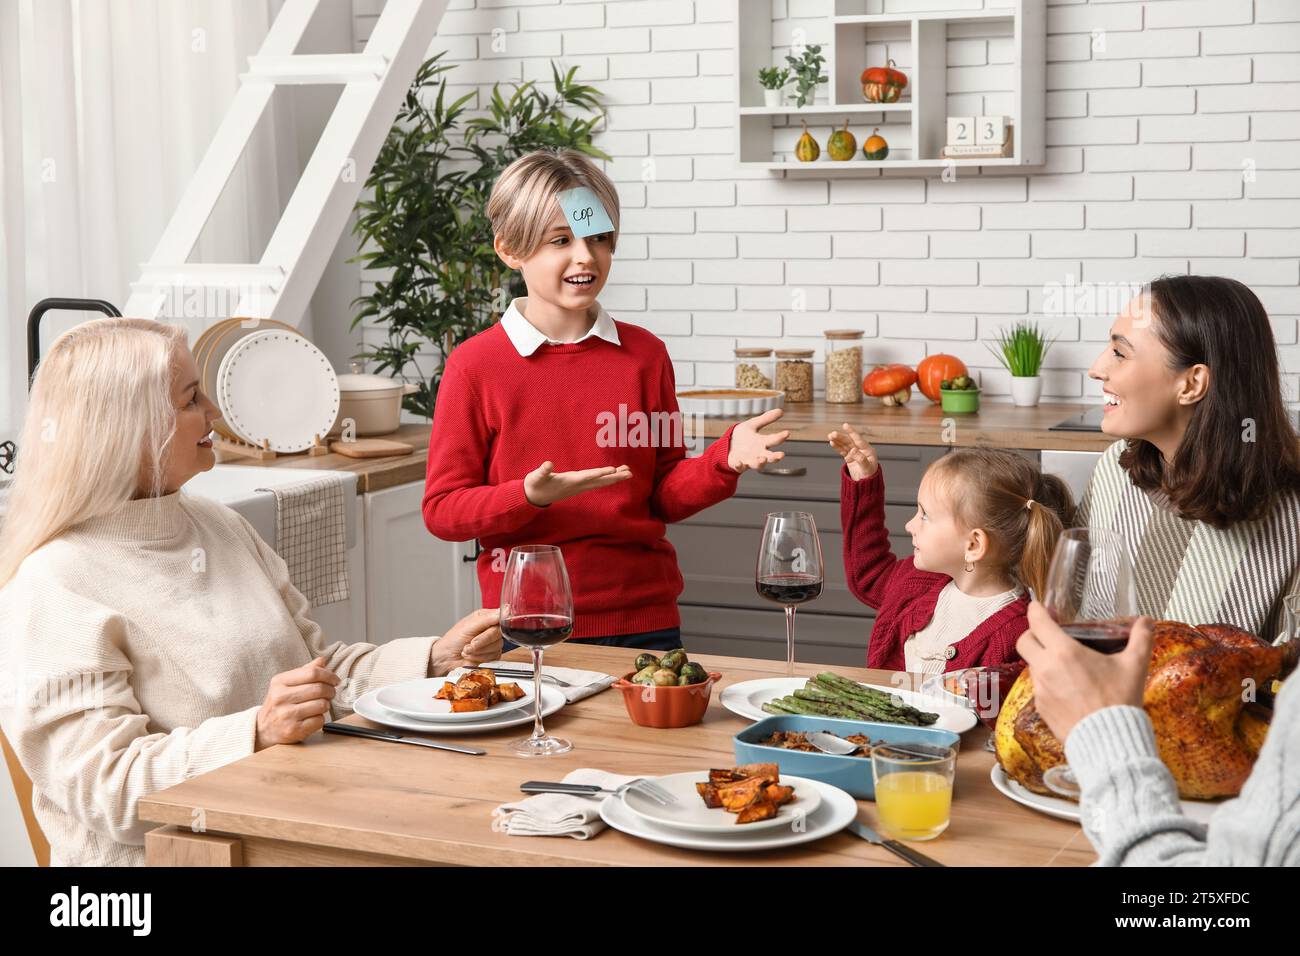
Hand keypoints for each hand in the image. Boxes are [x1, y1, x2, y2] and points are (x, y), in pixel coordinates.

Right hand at [255, 656, 339, 749]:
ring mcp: (287, 715)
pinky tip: (313, 717)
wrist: (263, 728)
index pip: (312, 673)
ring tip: (320, 705)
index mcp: (280, 682)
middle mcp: (281, 697)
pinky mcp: (293, 729)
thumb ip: (305, 671)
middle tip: (331, 693)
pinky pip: (319, 720)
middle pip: (319, 688)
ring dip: (326, 705)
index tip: (335, 680)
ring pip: (322, 705)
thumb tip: (322, 660)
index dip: (329, 675)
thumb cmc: (279, 703)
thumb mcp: (286, 683)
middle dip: (331, 690)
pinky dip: (320, 718)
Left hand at [430, 607, 502, 675]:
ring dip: (479, 651)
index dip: (497, 624)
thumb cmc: (453, 641)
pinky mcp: (492, 655)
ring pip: (497, 646)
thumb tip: (502, 612)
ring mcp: (492, 643)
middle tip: (471, 642)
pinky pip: (494, 656)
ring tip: (468, 649)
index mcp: (486, 617)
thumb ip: (487, 619)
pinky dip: (481, 658)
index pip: (500, 618)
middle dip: (482, 640)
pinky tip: (472, 656)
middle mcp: (490, 629)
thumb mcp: (468, 626)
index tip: (489, 629)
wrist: (446, 659)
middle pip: (498, 633)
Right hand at [524, 461, 631, 506]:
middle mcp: (577, 485)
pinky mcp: (579, 486)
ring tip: (628, 472)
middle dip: (614, 477)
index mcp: (569, 481)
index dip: (599, 473)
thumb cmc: (535, 485)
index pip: (587, 477)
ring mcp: (579, 486)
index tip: (612, 470)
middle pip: (599, 481)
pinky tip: (615, 474)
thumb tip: (548, 464)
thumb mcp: (536, 477)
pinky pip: (597, 482)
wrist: (534, 498)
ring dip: (615, 478)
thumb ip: (542, 471)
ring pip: (600, 482)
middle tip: (630, 473)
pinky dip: (607, 478)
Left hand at [727, 408, 790, 473]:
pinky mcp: (738, 465)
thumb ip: (766, 419)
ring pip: (757, 465)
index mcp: (763, 443)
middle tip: (781, 455)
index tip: (787, 433)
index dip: (781, 437)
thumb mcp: (753, 424)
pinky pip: (740, 467)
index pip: (774, 440)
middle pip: (770, 456)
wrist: (728, 445)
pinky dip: (740, 465)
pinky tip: (739, 462)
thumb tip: (780, 410)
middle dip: (775, 457)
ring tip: (763, 459)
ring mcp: (749, 460)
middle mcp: (758, 453)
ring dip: (760, 463)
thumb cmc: (743, 437)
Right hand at [827, 422, 877, 479]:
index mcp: (868, 450)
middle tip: (833, 434)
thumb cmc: (869, 476)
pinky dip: (837, 446)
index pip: (859, 440)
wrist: (865, 485)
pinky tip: (832, 442)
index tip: (845, 425)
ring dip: (837, 440)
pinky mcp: (849, 458)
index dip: (852, 432)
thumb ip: (861, 459)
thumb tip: (853, 450)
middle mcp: (861, 450)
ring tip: (830, 436)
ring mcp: (854, 453)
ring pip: (845, 445)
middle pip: (850, 441)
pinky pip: (842, 451)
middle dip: (841, 437)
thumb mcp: (867, 468)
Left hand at [1014, 601, 1155, 741]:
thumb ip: (1141, 639)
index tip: (1039, 607)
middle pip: (1024, 641)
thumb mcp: (1135, 666)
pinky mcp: (1040, 708)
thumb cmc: (1120, 701)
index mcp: (1064, 652)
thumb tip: (1146, 621)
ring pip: (1031, 665)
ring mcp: (1040, 690)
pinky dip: (1047, 682)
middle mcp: (1046, 668)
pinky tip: (1067, 687)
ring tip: (1064, 664)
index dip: (1036, 610)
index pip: (1037, 622)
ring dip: (1042, 660)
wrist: (1108, 742)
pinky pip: (1038, 688)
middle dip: (1033, 634)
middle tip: (1048, 634)